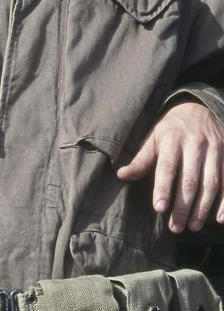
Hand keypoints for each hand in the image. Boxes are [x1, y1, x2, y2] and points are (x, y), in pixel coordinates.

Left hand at [117, 100, 223, 232]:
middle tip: (175, 227)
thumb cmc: (170, 129)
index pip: (167, 168)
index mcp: (172, 140)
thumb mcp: (153, 139)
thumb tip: (121, 175)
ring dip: (203, 208)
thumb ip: (141, 159)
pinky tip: (220, 219)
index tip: (159, 209)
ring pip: (211, 183)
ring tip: (192, 226)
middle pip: (190, 180)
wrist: (199, 109)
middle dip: (183, 206)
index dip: (163, 188)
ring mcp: (215, 150)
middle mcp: (195, 145)